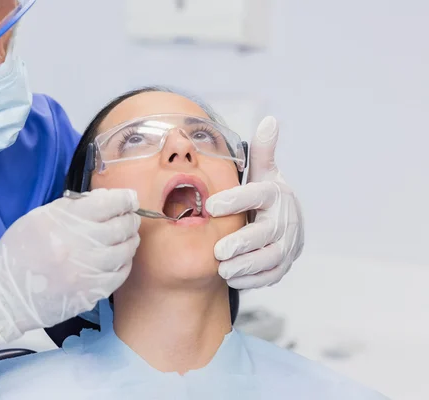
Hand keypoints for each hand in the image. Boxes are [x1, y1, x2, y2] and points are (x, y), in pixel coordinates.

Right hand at [0, 189, 140, 344]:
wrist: (5, 294)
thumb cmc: (19, 252)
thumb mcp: (39, 218)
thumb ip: (72, 207)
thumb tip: (103, 200)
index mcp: (65, 221)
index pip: (109, 203)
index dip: (125, 199)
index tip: (130, 198)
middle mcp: (80, 245)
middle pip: (121, 226)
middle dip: (131, 219)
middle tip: (131, 217)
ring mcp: (88, 271)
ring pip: (125, 251)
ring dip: (131, 240)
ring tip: (128, 237)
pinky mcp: (91, 292)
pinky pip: (120, 275)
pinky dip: (125, 264)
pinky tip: (120, 259)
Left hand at [205, 117, 303, 289]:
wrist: (286, 222)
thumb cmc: (264, 196)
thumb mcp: (264, 173)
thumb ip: (262, 152)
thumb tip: (270, 121)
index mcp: (274, 194)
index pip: (257, 195)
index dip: (236, 200)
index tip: (210, 206)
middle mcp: (284, 220)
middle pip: (266, 233)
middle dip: (242, 243)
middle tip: (218, 250)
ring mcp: (287, 244)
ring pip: (270, 258)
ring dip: (247, 265)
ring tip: (223, 268)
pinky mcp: (284, 265)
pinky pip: (271, 275)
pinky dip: (254, 279)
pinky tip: (233, 279)